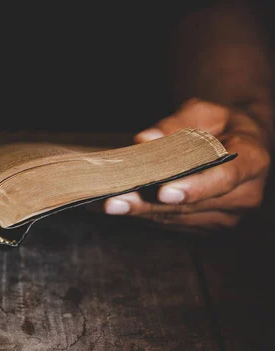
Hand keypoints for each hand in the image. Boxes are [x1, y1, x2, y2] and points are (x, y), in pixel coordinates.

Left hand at [103, 98, 270, 230]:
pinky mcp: (206, 227)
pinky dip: (143, 215)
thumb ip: (174, 125)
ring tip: (108, 204)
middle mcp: (245, 195)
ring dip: (140, 212)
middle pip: (191, 204)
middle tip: (115, 200)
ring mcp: (227, 217)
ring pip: (176, 218)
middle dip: (149, 203)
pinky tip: (118, 207)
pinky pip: (171, 223)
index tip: (163, 192)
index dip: (193, 187)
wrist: (235, 143)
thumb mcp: (203, 111)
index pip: (223, 178)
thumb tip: (145, 139)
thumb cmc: (219, 124)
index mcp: (253, 161)